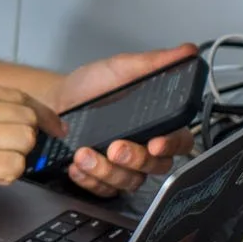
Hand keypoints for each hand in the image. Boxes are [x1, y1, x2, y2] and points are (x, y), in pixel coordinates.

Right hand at [0, 81, 61, 210]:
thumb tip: (15, 118)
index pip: (18, 95)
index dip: (41, 114)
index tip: (52, 129)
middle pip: (27, 117)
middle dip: (29, 140)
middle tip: (17, 155)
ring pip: (25, 141)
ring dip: (18, 159)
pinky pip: (14, 166)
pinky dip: (9, 176)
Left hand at [51, 44, 200, 196]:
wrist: (55, 100)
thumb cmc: (92, 86)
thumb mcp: (121, 68)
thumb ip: (154, 63)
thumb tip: (186, 51)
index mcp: (157, 123)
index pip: (180, 141)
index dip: (173, 145)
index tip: (156, 143)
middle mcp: (144, 148)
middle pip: (156, 167)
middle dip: (136, 159)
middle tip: (116, 147)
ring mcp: (124, 166)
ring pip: (130, 181)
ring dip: (107, 171)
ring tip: (84, 154)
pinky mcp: (102, 179)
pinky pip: (105, 191)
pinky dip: (90, 181)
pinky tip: (76, 166)